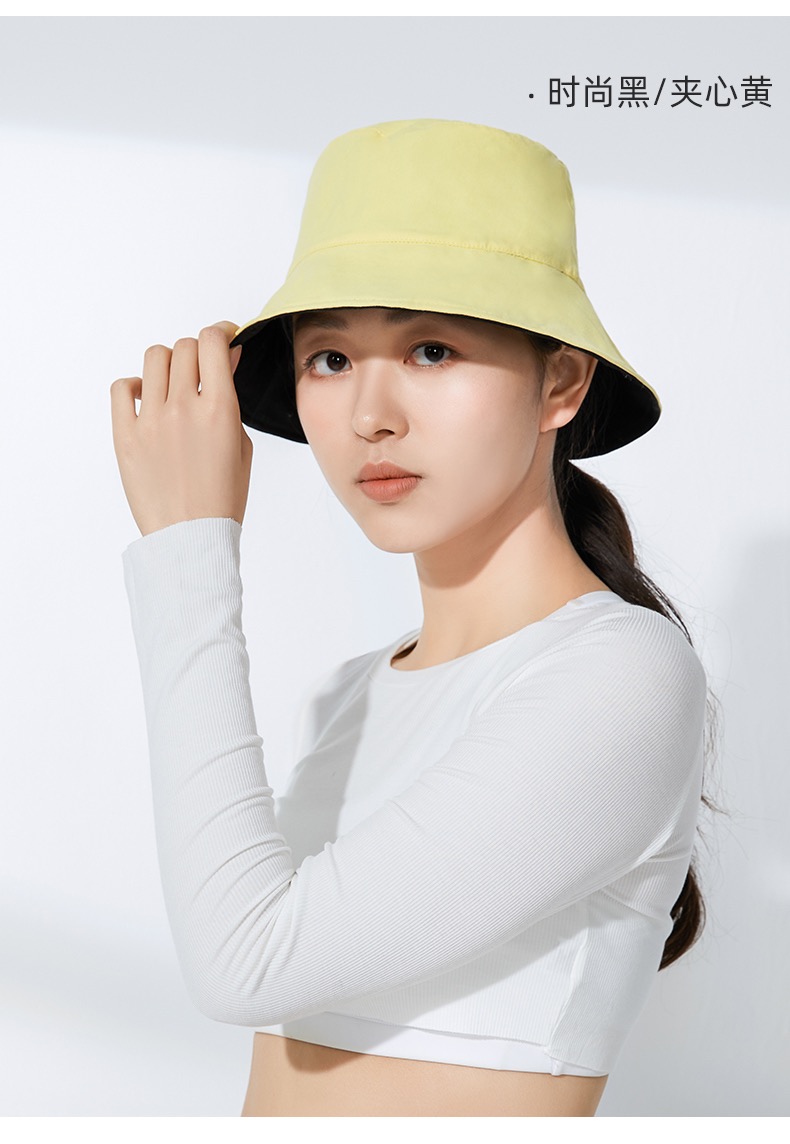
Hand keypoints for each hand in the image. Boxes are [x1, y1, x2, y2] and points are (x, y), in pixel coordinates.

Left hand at [111, 322, 252, 537]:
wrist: (191, 537)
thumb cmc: (221, 499)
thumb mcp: (241, 445)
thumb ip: (231, 400)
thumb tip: (225, 364)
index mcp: (219, 410)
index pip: (212, 342)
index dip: (220, 333)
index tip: (223, 339)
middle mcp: (183, 408)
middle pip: (184, 347)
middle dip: (197, 353)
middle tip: (202, 371)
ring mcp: (151, 420)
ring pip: (154, 358)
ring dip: (168, 364)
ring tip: (173, 385)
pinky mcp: (125, 436)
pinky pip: (121, 388)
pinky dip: (134, 386)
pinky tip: (146, 400)